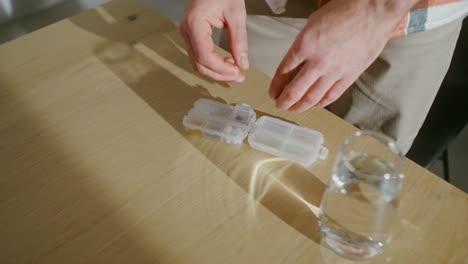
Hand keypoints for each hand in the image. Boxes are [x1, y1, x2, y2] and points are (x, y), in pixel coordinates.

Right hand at [180, 0, 248, 82]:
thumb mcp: (236, 14)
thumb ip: (239, 40)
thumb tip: (243, 64)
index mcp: (194, 24)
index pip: (204, 56)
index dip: (221, 69)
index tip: (237, 72)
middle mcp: (186, 31)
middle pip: (199, 64)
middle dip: (219, 75)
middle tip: (239, 77)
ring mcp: (186, 34)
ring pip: (197, 63)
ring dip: (216, 72)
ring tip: (235, 72)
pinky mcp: (190, 35)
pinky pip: (198, 56)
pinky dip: (212, 64)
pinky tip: (226, 64)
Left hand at [270, 0, 403, 111]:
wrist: (374, 11)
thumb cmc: (344, 11)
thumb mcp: (313, 23)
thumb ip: (301, 46)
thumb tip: (293, 64)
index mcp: (305, 45)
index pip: (283, 72)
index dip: (275, 86)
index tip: (273, 91)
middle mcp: (318, 61)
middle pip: (294, 91)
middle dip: (283, 101)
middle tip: (279, 104)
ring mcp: (335, 71)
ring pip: (312, 97)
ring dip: (299, 106)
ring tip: (293, 109)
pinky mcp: (350, 75)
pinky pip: (332, 95)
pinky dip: (321, 103)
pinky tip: (314, 105)